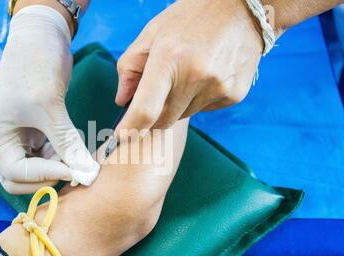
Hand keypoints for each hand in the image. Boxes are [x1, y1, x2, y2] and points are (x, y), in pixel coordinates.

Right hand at [0, 5, 98, 193]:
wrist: (42, 38)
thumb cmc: (37, 66)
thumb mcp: (50, 107)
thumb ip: (67, 143)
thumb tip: (87, 174)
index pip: (14, 172)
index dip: (44, 175)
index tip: (74, 170)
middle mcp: (0, 137)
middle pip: (17, 178)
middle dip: (45, 178)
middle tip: (73, 171)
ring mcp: (16, 134)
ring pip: (33, 169)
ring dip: (56, 168)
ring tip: (77, 158)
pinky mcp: (32, 130)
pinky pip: (44, 155)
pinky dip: (59, 157)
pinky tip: (75, 150)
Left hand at [115, 0, 263, 135]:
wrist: (242, 8)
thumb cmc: (190, 17)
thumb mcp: (152, 33)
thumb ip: (130, 67)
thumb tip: (122, 102)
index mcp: (169, 58)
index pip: (145, 110)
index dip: (130, 128)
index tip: (120, 136)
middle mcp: (195, 76)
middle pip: (164, 119)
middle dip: (153, 114)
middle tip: (156, 93)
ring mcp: (218, 87)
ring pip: (184, 115)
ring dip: (177, 104)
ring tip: (187, 72)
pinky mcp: (234, 94)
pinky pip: (204, 109)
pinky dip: (198, 99)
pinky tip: (206, 74)